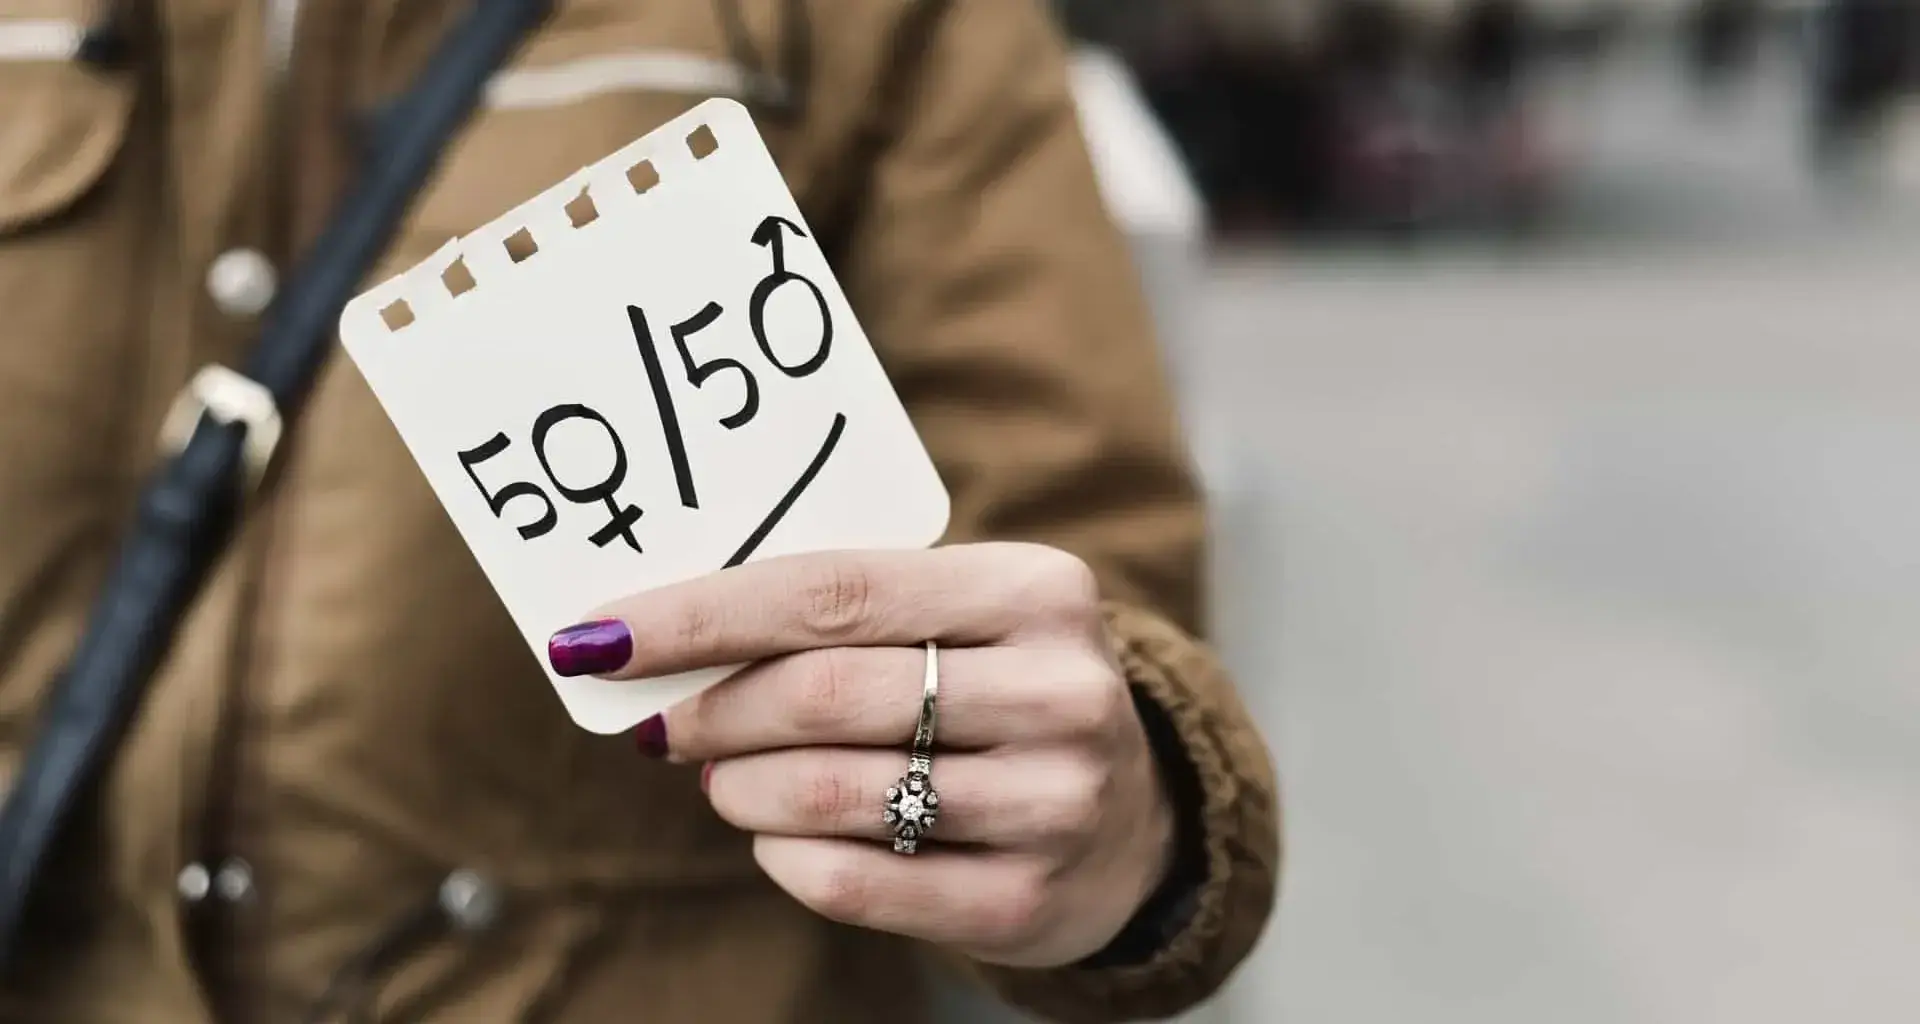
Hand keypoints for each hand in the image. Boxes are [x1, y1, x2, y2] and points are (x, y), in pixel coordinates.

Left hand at [549, 542, 1177, 967]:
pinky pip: (855, 881)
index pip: (834, 589)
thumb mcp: (963, 620)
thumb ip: (847, 610)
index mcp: (1036, 589)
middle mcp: (1058, 690)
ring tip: (719, 776)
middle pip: (825, 691)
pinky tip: (775, 834)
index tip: (599, 636)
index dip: (700, 614)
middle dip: (712, 708)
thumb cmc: (1000, 693)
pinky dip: (784, 855)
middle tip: (657, 722)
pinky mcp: (1029, 898)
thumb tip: (662, 632)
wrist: (1135, 822)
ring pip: (834, 793)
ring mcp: (1053, 802)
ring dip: (739, 785)